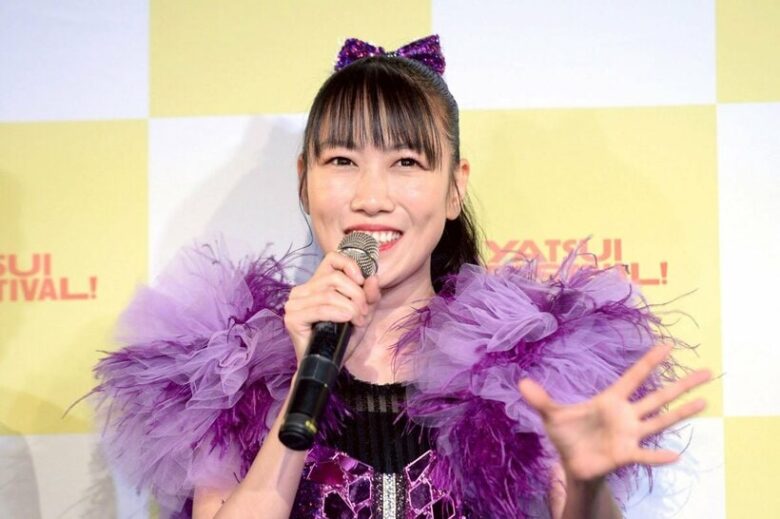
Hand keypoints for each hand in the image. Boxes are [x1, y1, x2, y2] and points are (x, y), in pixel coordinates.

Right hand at [283, 251, 380, 364]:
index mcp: (316, 284)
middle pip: (335, 278)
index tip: (362, 282)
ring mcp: (294, 303)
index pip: (332, 259)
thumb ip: (369, 296)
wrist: (328, 366)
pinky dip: (338, 312)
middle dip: (356, 295)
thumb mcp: (362, 314)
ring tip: (357, 320)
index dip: (350, 265)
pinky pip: (320, 308)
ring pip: (329, 293)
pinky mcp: (292, 318)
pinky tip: (347, 319)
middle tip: (363, 313)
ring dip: (350, 307)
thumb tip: (373, 278)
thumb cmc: (342, 339)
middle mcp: (302, 290)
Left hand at [518, 343, 710, 481]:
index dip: (649, 362)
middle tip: (708, 371)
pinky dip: (659, 456)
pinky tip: (676, 454)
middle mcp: (627, 415)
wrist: (572, 464)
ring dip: (682, 412)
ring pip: (661, 421)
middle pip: (658, 396)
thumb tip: (520, 382)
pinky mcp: (627, 455)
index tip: (668, 345)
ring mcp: (631, 435)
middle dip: (682, 384)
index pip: (633, 377)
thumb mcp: (551, 416)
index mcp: (611, 400)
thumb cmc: (567, 436)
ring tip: (705, 402)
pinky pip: (646, 454)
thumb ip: (540, 399)